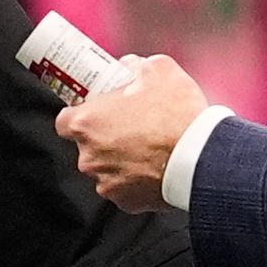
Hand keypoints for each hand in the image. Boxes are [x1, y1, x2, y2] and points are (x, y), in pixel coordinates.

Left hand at [55, 54, 211, 212]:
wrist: (202, 157)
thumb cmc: (177, 115)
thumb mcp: (158, 69)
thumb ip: (135, 65)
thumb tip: (129, 67)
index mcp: (86, 123)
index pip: (64, 120)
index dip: (81, 114)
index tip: (96, 110)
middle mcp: (89, 156)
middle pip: (87, 145)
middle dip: (105, 136)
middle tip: (131, 125)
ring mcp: (105, 182)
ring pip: (106, 168)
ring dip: (120, 158)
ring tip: (148, 146)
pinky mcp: (125, 202)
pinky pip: (125, 188)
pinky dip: (136, 179)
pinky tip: (155, 166)